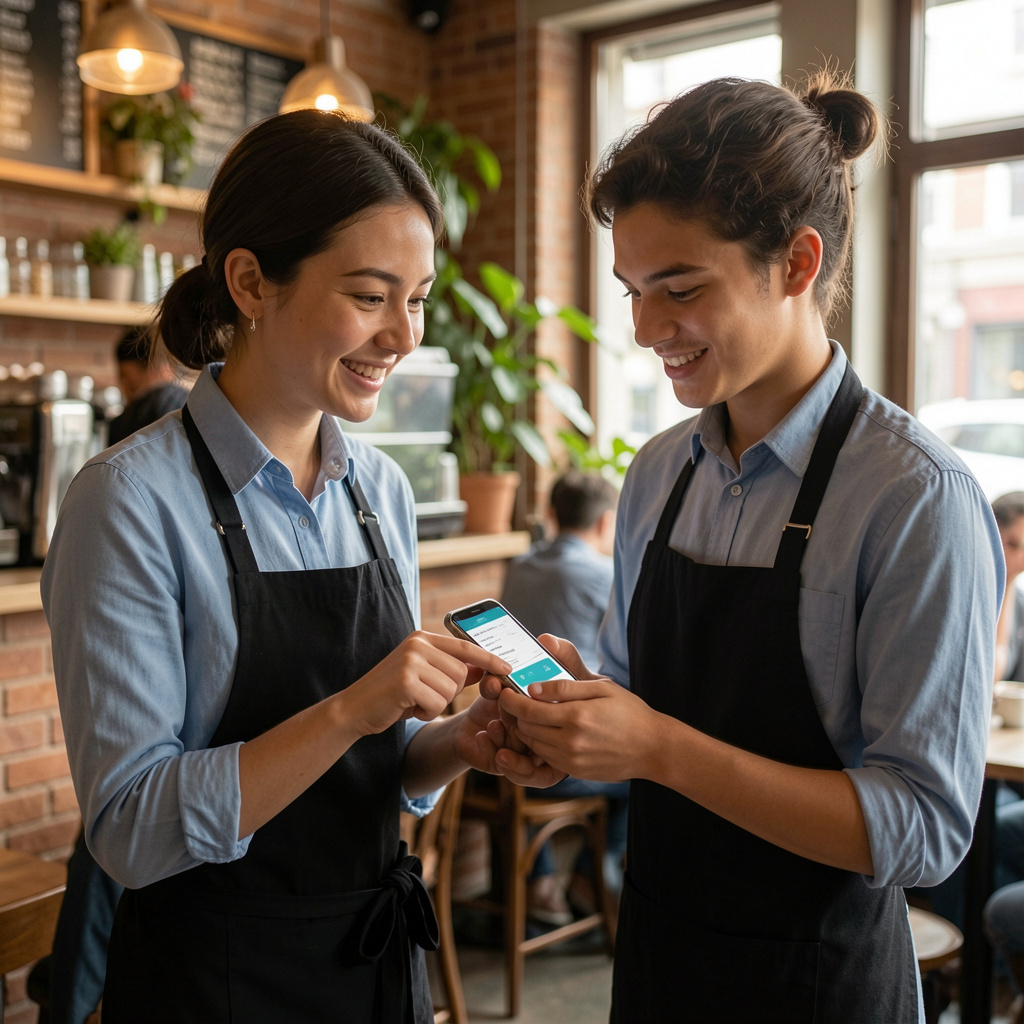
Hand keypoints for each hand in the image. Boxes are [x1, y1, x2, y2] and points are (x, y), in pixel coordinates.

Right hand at [341, 631, 508, 737]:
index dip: (489, 658)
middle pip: (460, 673)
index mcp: (422, 638)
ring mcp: (410, 660)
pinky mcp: (406, 681)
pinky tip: (408, 708)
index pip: (465, 646)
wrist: (354, 709)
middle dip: (449, 692)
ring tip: (413, 701)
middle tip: (424, 696)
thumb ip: (449, 669)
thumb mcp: (422, 676)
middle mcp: (417, 644)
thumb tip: (482, 669)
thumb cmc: (391, 695)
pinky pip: (437, 703)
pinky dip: (426, 712)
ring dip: (436, 704)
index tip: (508, 668)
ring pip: (451, 689)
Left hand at [496, 672, 659, 783]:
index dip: (510, 700)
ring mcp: (572, 760)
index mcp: (576, 716)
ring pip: (532, 744)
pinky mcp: (575, 771)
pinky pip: (546, 757)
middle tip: (514, 701)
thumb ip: (565, 686)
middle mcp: (570, 742)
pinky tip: (548, 731)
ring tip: (531, 715)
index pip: (527, 709)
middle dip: (515, 714)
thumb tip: (533, 687)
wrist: (652, 748)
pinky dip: (540, 744)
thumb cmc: (629, 712)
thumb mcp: (601, 688)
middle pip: (525, 728)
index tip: (503, 690)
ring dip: (526, 730)